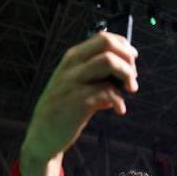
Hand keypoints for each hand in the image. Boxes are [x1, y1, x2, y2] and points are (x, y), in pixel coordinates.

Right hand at [20, 31, 138, 175]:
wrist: (43, 137)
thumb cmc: (63, 112)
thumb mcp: (76, 89)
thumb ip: (96, 80)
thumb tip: (122, 79)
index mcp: (72, 60)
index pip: (102, 38)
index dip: (123, 46)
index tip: (132, 60)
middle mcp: (71, 66)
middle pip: (107, 44)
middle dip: (127, 58)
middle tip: (133, 78)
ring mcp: (73, 83)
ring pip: (108, 62)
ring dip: (126, 74)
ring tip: (131, 90)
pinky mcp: (77, 102)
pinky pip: (106, 91)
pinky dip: (119, 100)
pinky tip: (119, 109)